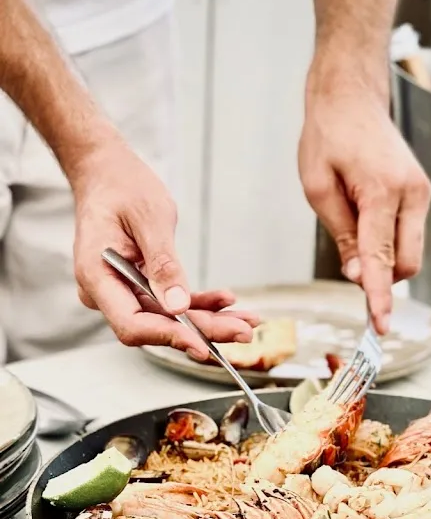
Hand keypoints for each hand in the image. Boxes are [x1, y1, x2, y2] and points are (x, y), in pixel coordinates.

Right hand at [71, 137, 258, 357]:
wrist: (107, 173)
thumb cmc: (121, 187)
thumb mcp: (149, 219)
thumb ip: (163, 264)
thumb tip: (177, 305)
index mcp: (97, 275)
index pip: (131, 323)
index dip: (168, 337)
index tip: (202, 345)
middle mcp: (106, 291)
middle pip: (156, 325)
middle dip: (202, 332)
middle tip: (243, 332)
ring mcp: (122, 291)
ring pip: (168, 318)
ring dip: (208, 321)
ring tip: (245, 321)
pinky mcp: (138, 286)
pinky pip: (170, 303)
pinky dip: (199, 304)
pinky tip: (225, 301)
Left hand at [298, 66, 430, 333]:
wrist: (352, 96)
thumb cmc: (329, 135)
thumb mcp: (318, 188)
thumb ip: (342, 235)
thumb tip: (359, 276)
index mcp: (383, 191)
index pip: (383, 258)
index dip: (379, 296)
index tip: (379, 326)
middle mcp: (412, 194)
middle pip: (406, 264)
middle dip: (383, 277)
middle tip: (349, 261)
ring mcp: (422, 192)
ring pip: (411, 253)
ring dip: (386, 258)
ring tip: (353, 223)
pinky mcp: (421, 192)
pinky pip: (409, 234)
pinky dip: (390, 241)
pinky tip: (366, 217)